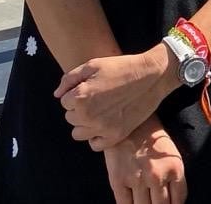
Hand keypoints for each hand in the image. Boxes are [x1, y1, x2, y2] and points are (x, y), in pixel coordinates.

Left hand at [57, 46, 177, 150]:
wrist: (153, 75)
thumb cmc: (122, 67)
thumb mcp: (93, 65)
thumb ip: (70, 79)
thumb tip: (58, 95)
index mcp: (80, 97)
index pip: (65, 102)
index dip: (77, 93)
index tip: (92, 87)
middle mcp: (88, 115)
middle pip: (71, 118)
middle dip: (80, 108)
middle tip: (98, 98)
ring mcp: (102, 128)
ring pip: (78, 133)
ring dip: (85, 123)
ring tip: (100, 111)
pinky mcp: (116, 136)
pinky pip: (95, 145)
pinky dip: (97, 137)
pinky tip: (105, 124)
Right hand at [103, 117, 185, 203]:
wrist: (129, 123)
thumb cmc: (153, 138)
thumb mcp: (172, 155)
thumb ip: (173, 177)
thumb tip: (172, 201)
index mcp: (174, 169)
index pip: (178, 200)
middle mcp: (157, 177)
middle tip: (155, 203)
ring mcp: (137, 180)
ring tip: (144, 203)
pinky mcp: (118, 180)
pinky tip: (131, 203)